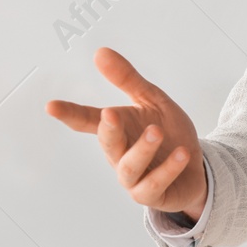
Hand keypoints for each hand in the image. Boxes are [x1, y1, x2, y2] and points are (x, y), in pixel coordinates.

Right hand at [45, 47, 207, 218]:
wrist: (196, 165)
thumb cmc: (169, 133)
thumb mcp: (152, 100)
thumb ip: (127, 79)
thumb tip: (100, 52)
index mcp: (118, 129)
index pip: (88, 120)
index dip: (70, 114)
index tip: (51, 106)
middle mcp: (120, 154)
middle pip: (107, 144)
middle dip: (108, 130)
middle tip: (111, 113)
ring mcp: (134, 177)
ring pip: (128, 168)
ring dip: (142, 150)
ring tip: (157, 131)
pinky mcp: (151, 194)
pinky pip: (154, 185)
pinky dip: (167, 170)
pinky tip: (181, 153)